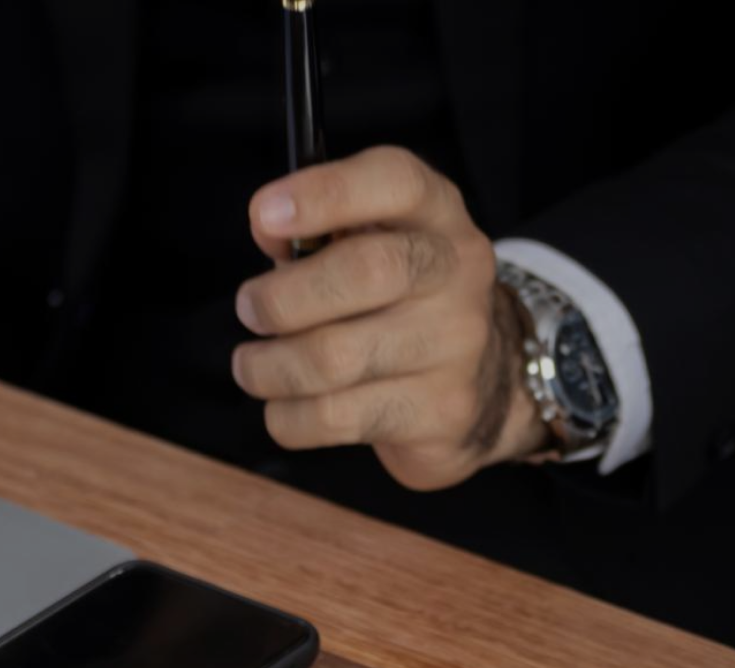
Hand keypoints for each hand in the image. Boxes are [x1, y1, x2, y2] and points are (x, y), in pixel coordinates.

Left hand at [232, 147, 550, 490]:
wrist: (485, 382)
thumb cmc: (400, 299)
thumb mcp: (370, 244)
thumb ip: (316, 231)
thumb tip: (268, 227)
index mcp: (437, 214)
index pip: (396, 182)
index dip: (325, 193)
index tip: (264, 214)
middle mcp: (457, 273)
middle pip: (365, 272)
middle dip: (282, 297)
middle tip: (250, 310)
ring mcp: (456, 346)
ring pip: (336, 358)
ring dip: (270, 367)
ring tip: (253, 367)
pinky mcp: (439, 412)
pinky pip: (337, 418)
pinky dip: (290, 416)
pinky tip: (284, 406)